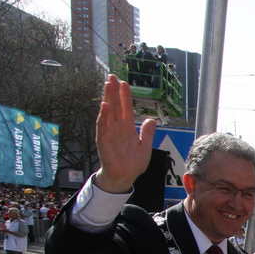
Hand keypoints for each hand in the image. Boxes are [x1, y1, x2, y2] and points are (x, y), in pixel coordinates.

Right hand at [94, 75, 156, 193]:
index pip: (126, 108)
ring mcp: (109, 132)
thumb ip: (147, 133)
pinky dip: (103, 115)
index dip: (125, 96)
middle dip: (114, 91)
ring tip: (108, 84)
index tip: (125, 83)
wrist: (124, 177)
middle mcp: (117, 127)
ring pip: (108, 111)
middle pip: (115, 105)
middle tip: (112, 76)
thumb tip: (151, 120)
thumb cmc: (133, 163)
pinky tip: (105, 105)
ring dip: (108, 97)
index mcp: (127, 128)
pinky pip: (102, 125)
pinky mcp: (103, 139)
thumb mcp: (145, 146)